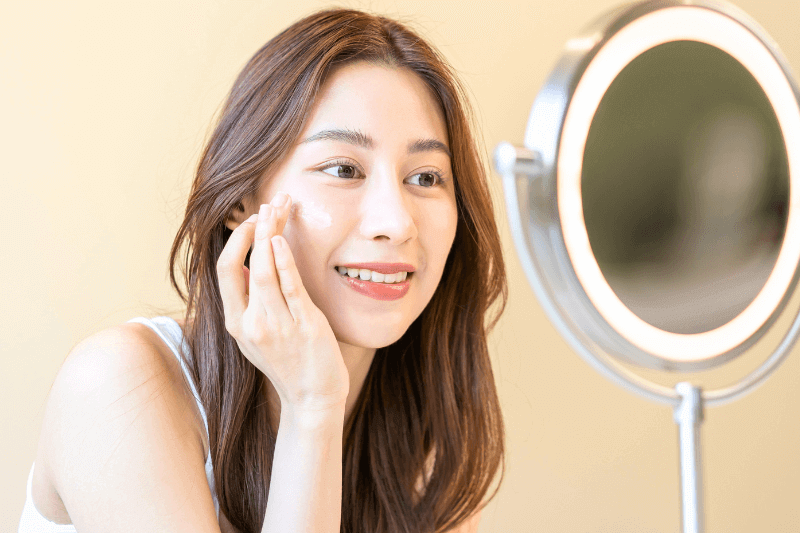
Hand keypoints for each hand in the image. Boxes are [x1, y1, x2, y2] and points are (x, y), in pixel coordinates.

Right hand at [217, 192, 349, 411]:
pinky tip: (280, 240)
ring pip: (263, 271)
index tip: (253, 222)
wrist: (313, 398)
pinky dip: (282, 261)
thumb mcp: (258, 337)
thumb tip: (248, 268)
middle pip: (242, 265)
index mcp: (236, 324)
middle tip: (268, 204)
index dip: (236, 242)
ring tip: (276, 208)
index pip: (224, 271)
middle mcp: (251, 323)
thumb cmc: (290, 364)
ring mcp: (277, 325)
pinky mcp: (303, 325)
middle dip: (253, 229)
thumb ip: (250, 305)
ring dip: (269, 235)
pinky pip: (289, 287)